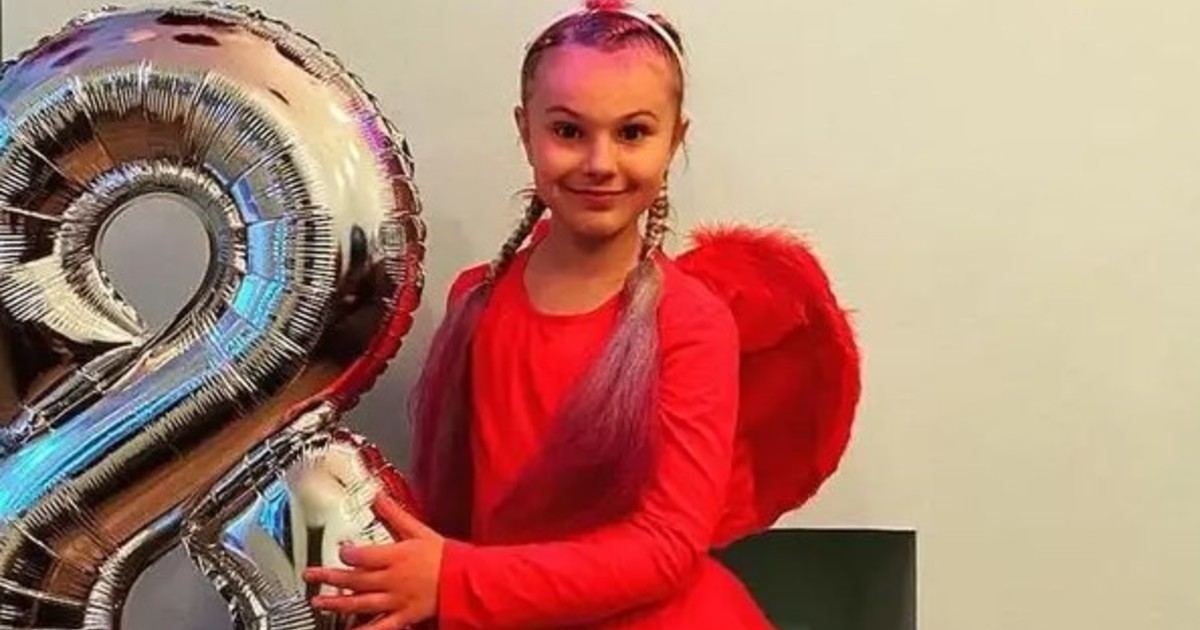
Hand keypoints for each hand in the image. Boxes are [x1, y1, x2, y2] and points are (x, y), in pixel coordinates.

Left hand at [304, 493, 444, 629]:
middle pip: (355, 579)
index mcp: (396, 557)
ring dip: (337, 602)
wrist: (466, 581)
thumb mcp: (421, 530)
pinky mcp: (404, 616)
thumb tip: (378, 497)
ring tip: (319, 601)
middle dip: (330, 577)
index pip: (362, 556)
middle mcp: (392, 579)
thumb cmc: (446, 556)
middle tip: (311, 574)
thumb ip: (396, 515)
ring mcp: (396, 600)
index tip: (339, 550)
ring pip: (360, 602)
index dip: (347, 553)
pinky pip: (380, 626)